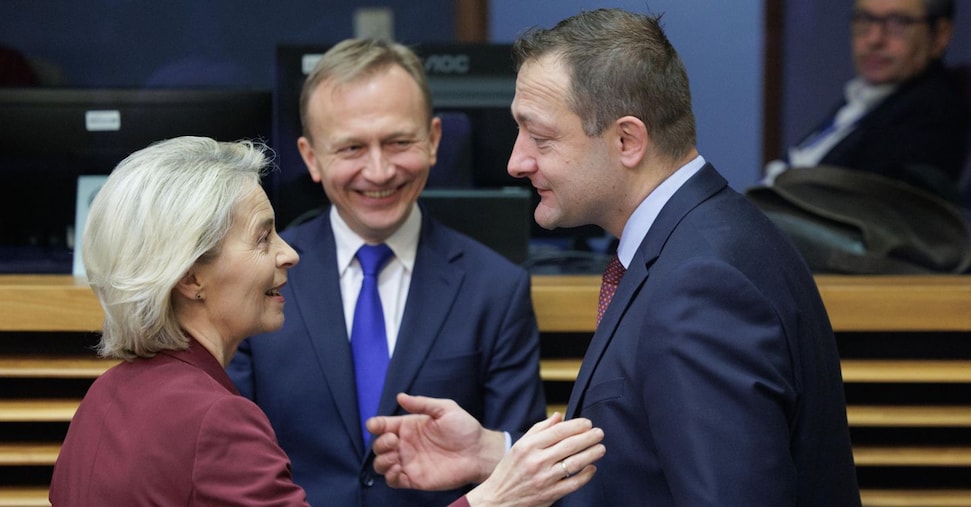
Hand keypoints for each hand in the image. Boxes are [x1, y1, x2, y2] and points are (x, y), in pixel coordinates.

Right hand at [367, 393, 506, 489]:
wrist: (479, 452)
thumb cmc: (465, 428)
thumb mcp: (445, 408)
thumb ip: (422, 403)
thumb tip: (400, 396)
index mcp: (410, 427)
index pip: (384, 426)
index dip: (376, 425)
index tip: (375, 426)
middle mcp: (406, 445)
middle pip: (379, 446)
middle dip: (380, 443)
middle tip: (395, 441)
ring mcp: (409, 462)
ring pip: (381, 464)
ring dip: (381, 461)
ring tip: (395, 456)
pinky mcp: (414, 479)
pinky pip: (393, 481)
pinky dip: (390, 476)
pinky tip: (399, 469)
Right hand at [464, 411, 604, 506]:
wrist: (498, 499)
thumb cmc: (509, 471)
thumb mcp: (519, 446)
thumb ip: (538, 429)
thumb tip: (558, 416)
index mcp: (528, 446)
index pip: (558, 431)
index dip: (576, 426)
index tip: (588, 423)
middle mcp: (536, 461)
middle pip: (570, 445)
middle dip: (588, 437)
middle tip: (600, 433)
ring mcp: (544, 479)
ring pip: (575, 463)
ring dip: (591, 454)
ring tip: (601, 448)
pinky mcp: (550, 494)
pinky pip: (573, 483)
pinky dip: (586, 475)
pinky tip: (592, 468)